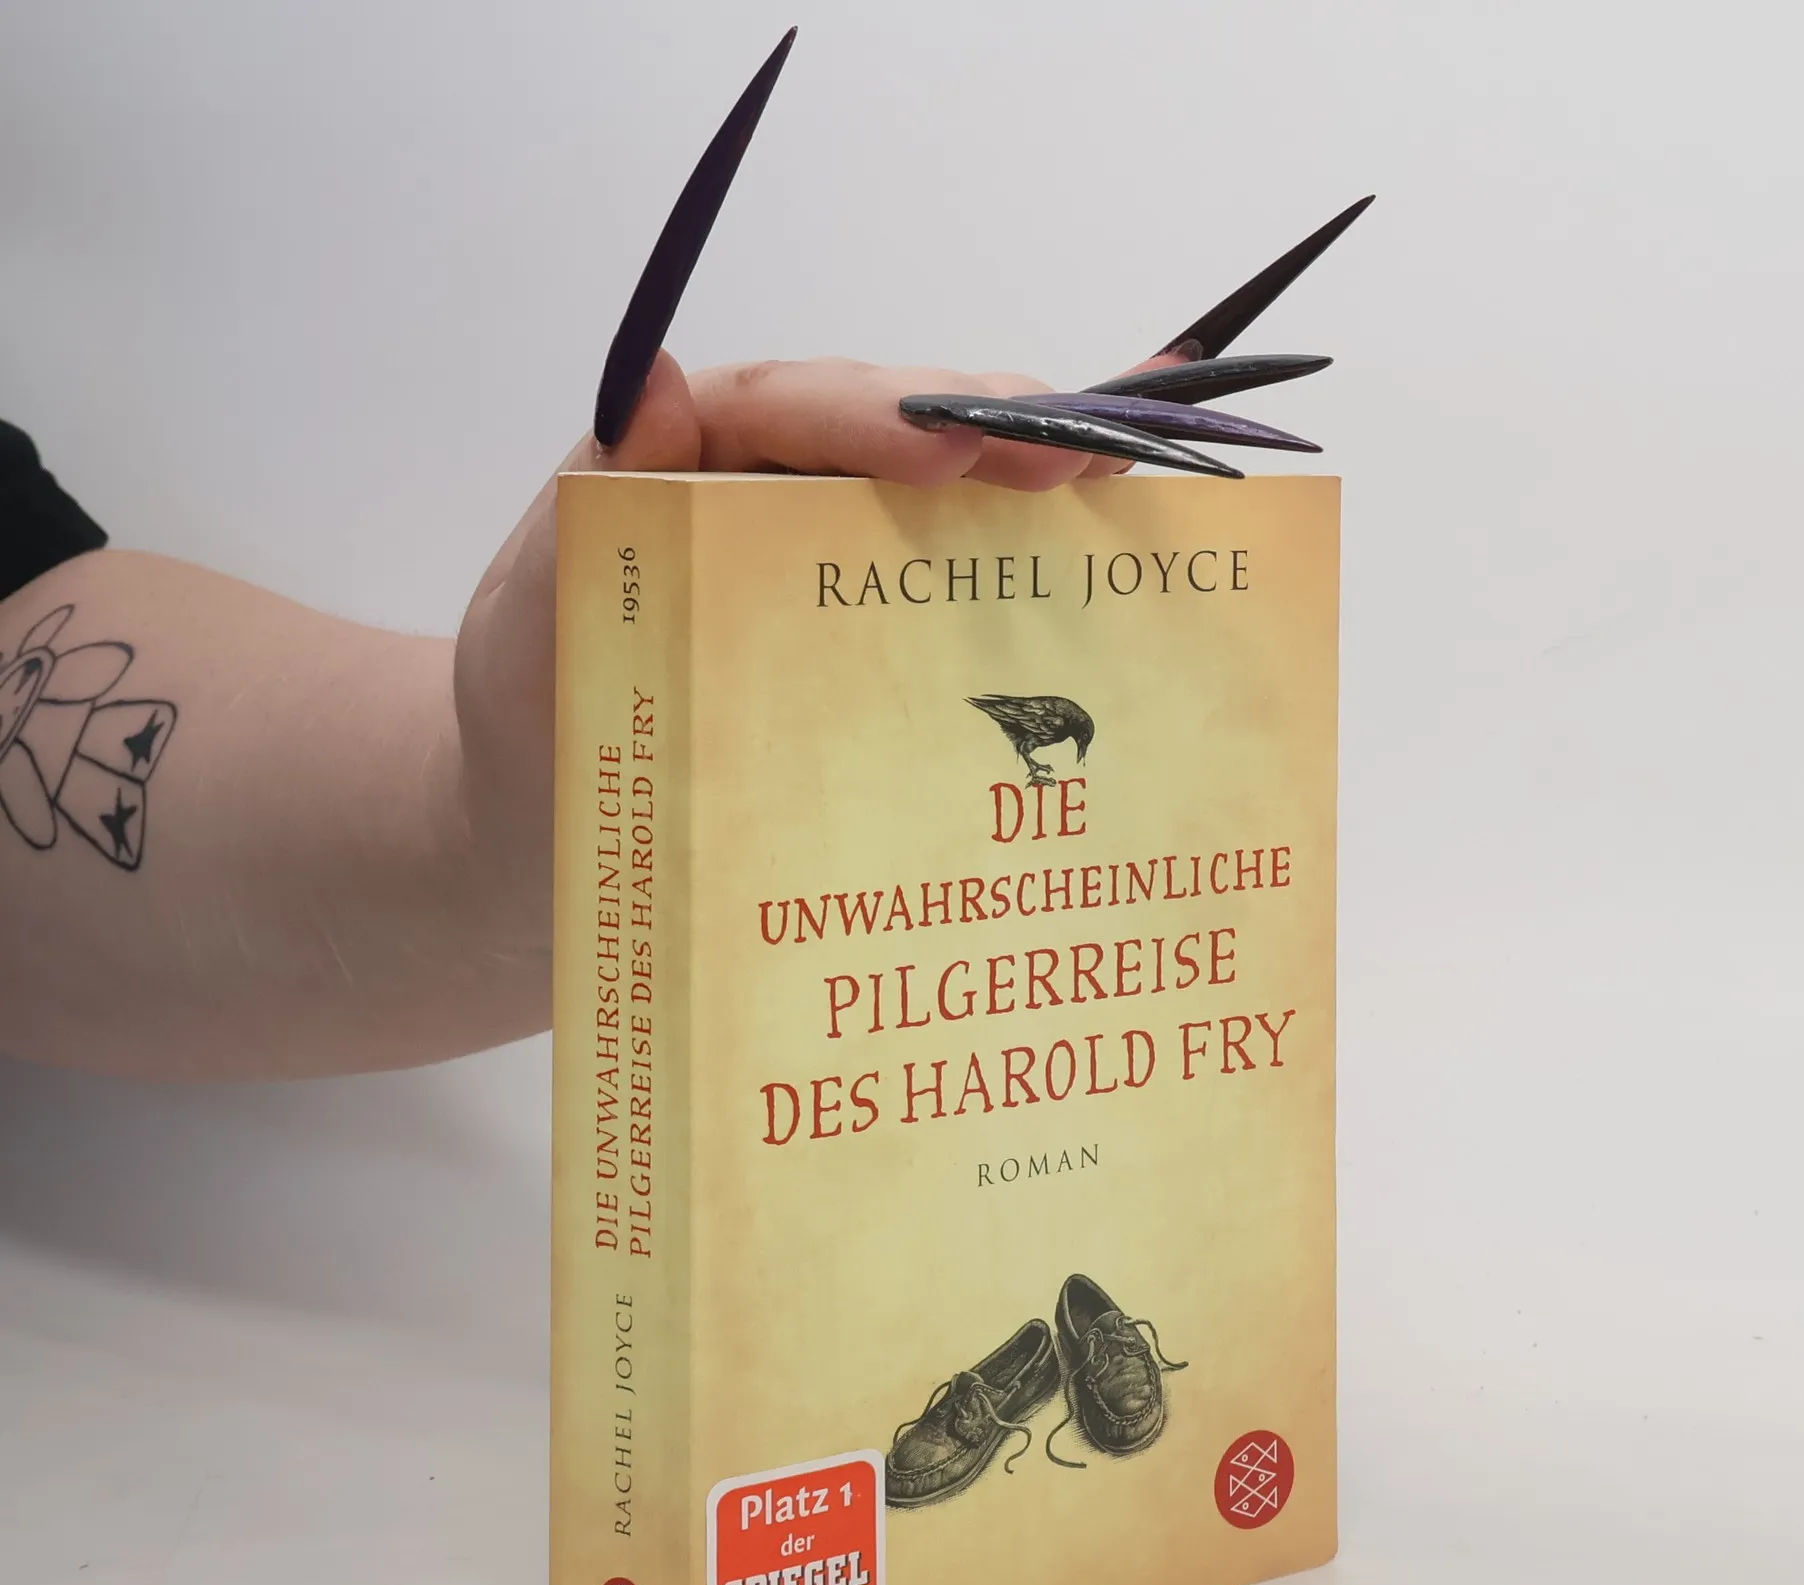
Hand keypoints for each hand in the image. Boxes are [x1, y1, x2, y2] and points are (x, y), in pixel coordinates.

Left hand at [450, 352, 1152, 916]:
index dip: (888, 414)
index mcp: (702, 462)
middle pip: (907, 442)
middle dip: (1000, 437)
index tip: (958, 444)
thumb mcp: (539, 603)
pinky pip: (961, 609)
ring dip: (1044, 499)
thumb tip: (669, 383)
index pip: (800, 408)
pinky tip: (1126, 560)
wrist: (545, 840)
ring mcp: (845, 582)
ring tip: (1132, 483)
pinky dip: (1041, 585)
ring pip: (953, 516)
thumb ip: (597, 503)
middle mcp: (790, 503)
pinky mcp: (878, 662)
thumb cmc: (531, 714)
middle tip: (1086, 455)